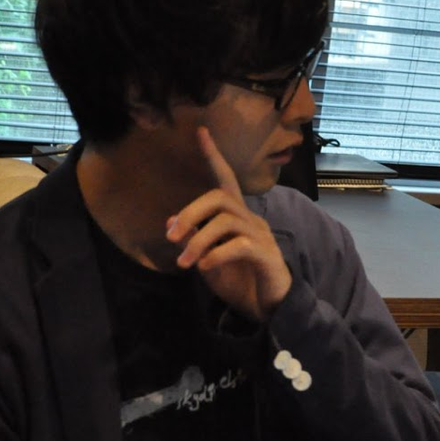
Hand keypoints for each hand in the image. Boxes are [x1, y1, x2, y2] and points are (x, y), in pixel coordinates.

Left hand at [165, 127, 291, 320]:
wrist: (268, 308)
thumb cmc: (239, 280)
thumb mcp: (207, 261)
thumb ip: (193, 242)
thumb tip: (172, 224)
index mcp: (237, 218)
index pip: (226, 179)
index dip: (214, 157)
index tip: (201, 132)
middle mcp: (251, 220)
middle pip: (220, 198)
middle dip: (190, 213)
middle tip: (171, 237)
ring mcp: (261, 236)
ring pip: (226, 221)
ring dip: (199, 241)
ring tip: (185, 262)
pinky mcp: (266, 255)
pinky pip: (239, 245)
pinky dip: (216, 255)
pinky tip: (205, 268)